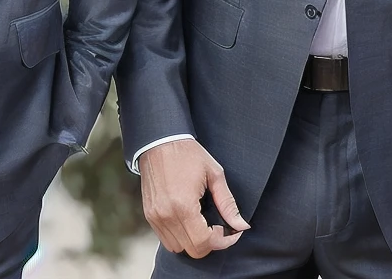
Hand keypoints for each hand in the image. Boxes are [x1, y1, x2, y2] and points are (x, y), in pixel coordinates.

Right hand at [139, 139, 249, 257]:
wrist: (159, 140)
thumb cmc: (188, 153)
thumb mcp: (214, 174)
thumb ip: (227, 203)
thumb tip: (242, 226)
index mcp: (183, 206)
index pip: (205, 243)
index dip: (223, 241)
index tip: (231, 232)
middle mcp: (166, 215)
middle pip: (193, 251)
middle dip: (210, 243)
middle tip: (219, 227)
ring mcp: (155, 217)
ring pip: (178, 248)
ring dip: (193, 241)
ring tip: (202, 223)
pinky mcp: (149, 215)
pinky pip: (166, 239)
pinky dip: (179, 236)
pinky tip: (188, 219)